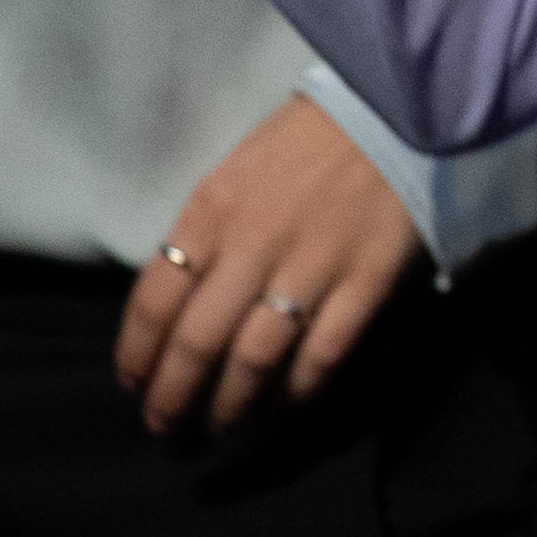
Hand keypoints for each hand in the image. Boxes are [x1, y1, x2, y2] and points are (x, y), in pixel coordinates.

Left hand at [114, 92, 420, 434]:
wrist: (402, 105)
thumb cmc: (312, 137)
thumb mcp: (237, 170)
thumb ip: (207, 233)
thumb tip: (181, 304)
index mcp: (210, 211)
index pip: (153, 301)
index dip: (137, 355)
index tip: (134, 385)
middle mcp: (252, 245)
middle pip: (197, 343)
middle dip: (174, 398)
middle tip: (167, 431)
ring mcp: (312, 266)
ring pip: (254, 360)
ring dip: (229, 406)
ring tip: (217, 430)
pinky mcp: (369, 281)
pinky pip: (323, 354)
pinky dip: (298, 389)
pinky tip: (284, 404)